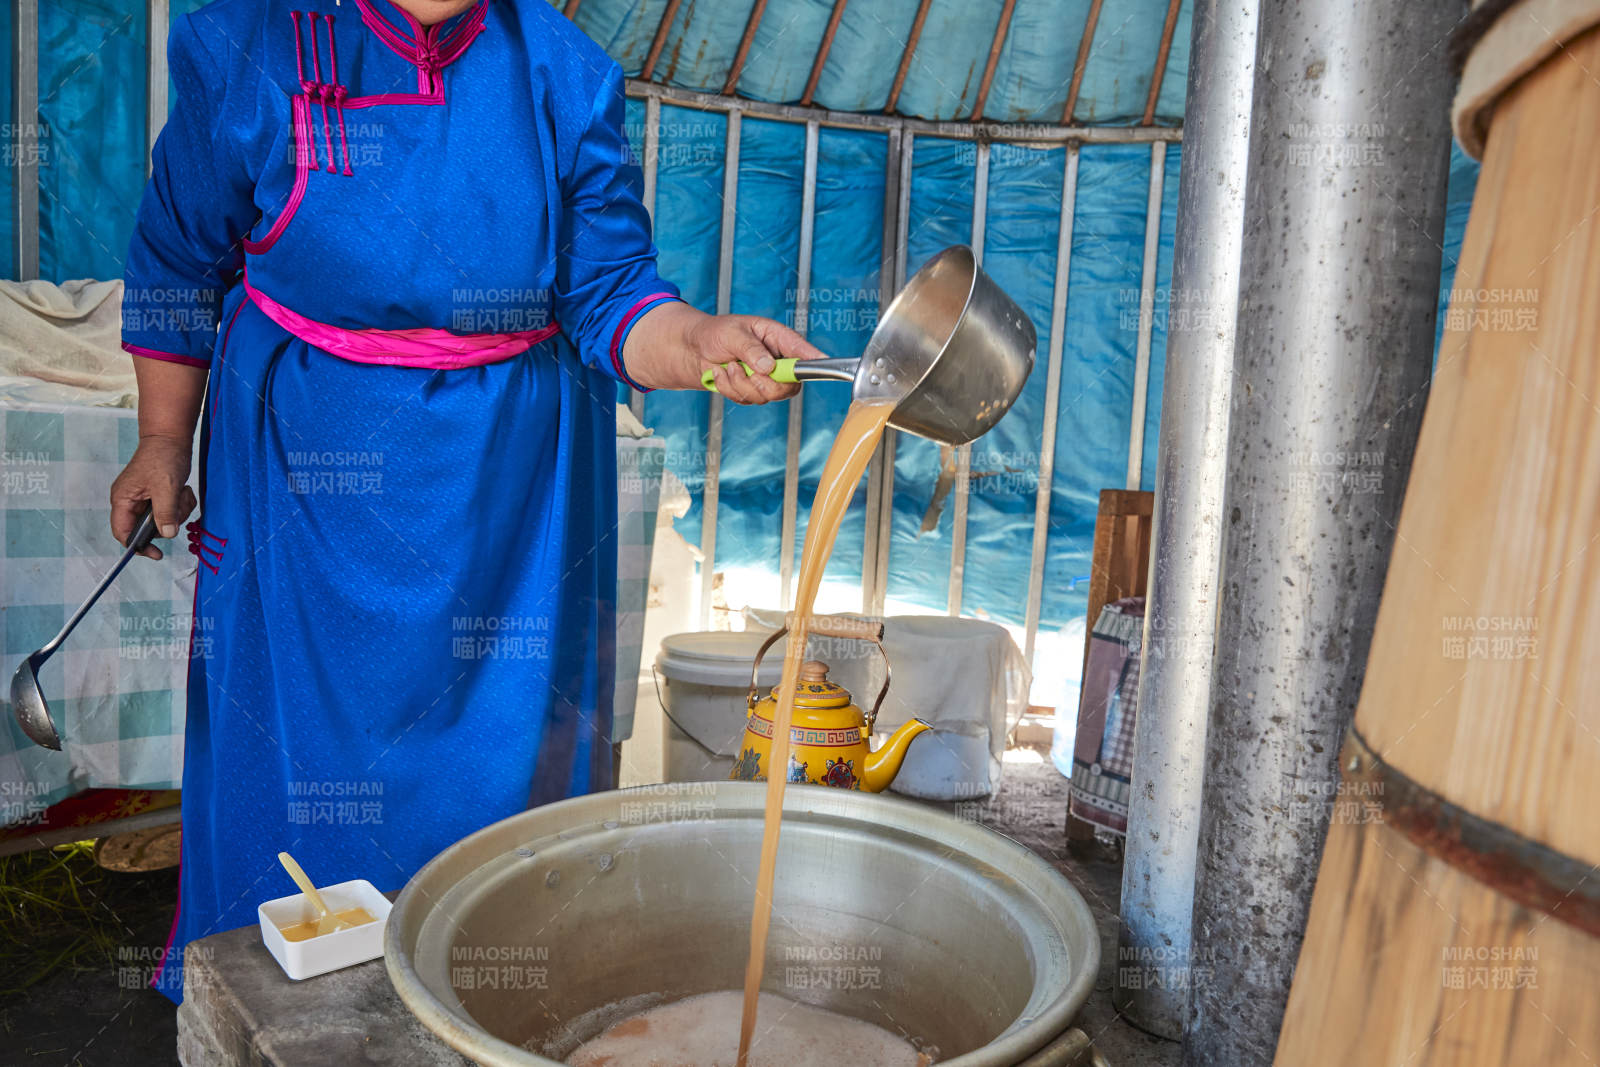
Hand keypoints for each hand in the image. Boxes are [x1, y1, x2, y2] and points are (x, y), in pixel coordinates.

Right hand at [110, 435, 196, 559]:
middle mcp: (131, 501)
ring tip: (181, 493)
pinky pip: (172, 510)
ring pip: (164, 520)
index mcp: (123, 500)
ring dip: (178, 510)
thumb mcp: (166, 487)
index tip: (157, 554)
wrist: (172, 437)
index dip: (138, 547)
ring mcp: (145, 499)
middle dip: (168, 521)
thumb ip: (165, 513)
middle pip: (148, 528)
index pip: (123, 533)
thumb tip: (167, 534)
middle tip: (178, 507)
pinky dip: (181, 503)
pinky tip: (184, 490)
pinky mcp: (159, 495)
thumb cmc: (163, 457)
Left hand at [623, 303, 824, 403]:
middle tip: (746, 370)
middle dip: (765, 383)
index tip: (821, 363)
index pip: (803, 352)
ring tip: (727, 366)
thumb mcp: (732, 333)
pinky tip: (721, 374)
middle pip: (789, 385)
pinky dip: (730, 389)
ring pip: (767, 396)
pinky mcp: (751, 391)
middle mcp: (776, 360)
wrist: (690, 350)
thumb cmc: (713, 333)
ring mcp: (765, 378)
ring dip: (741, 384)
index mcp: (777, 338)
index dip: (814, 360)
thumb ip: (751, 349)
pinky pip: (748, 400)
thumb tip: (768, 366)